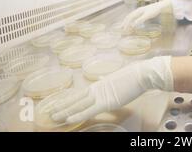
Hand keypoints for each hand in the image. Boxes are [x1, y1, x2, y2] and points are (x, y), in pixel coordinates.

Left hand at [50, 56, 173, 123]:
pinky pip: (88, 111)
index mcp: (99, 84)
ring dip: (65, 111)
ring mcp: (100, 95)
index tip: (58, 102)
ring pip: (78, 105)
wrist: (142, 74)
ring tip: (53, 117)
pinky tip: (68, 119)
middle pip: (76, 99)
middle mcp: (96, 89)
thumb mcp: (118, 77)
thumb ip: (108, 80)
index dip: (69, 98)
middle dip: (62, 106)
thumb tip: (102, 78)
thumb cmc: (134, 75)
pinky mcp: (106, 102)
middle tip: (49, 112)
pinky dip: (77, 115)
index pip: (80, 93)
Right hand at [121, 0, 172, 30]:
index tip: (123, 29)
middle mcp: (137, 10)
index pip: (130, 18)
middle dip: (125, 22)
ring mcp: (140, 11)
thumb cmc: (154, 10)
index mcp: (138, 11)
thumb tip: (133, 24)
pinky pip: (135, 16)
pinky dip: (132, 20)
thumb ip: (140, 20)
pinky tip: (133, 23)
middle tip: (121, 28)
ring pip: (131, 16)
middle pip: (129, 16)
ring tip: (125, 25)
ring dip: (128, 21)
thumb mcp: (147, 16)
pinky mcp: (143, 12)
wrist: (160, 6)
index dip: (126, 23)